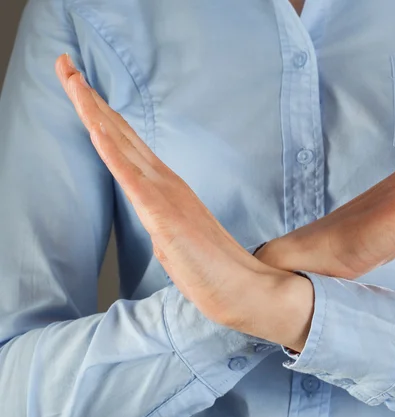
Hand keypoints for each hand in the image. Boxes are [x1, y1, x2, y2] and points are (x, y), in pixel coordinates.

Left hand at [54, 55, 313, 351]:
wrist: (243, 288)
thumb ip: (161, 219)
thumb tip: (155, 215)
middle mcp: (165, 182)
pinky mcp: (165, 216)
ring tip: (72, 78)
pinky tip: (96, 128)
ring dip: (94, 111)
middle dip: (88, 97)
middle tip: (65, 63)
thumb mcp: (174, 238)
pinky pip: (133, 179)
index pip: (126, 143)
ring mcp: (166, 196)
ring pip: (122, 146)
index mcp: (165, 186)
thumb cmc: (212, 268)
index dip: (101, 112)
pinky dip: (113, 151)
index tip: (79, 84)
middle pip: (120, 132)